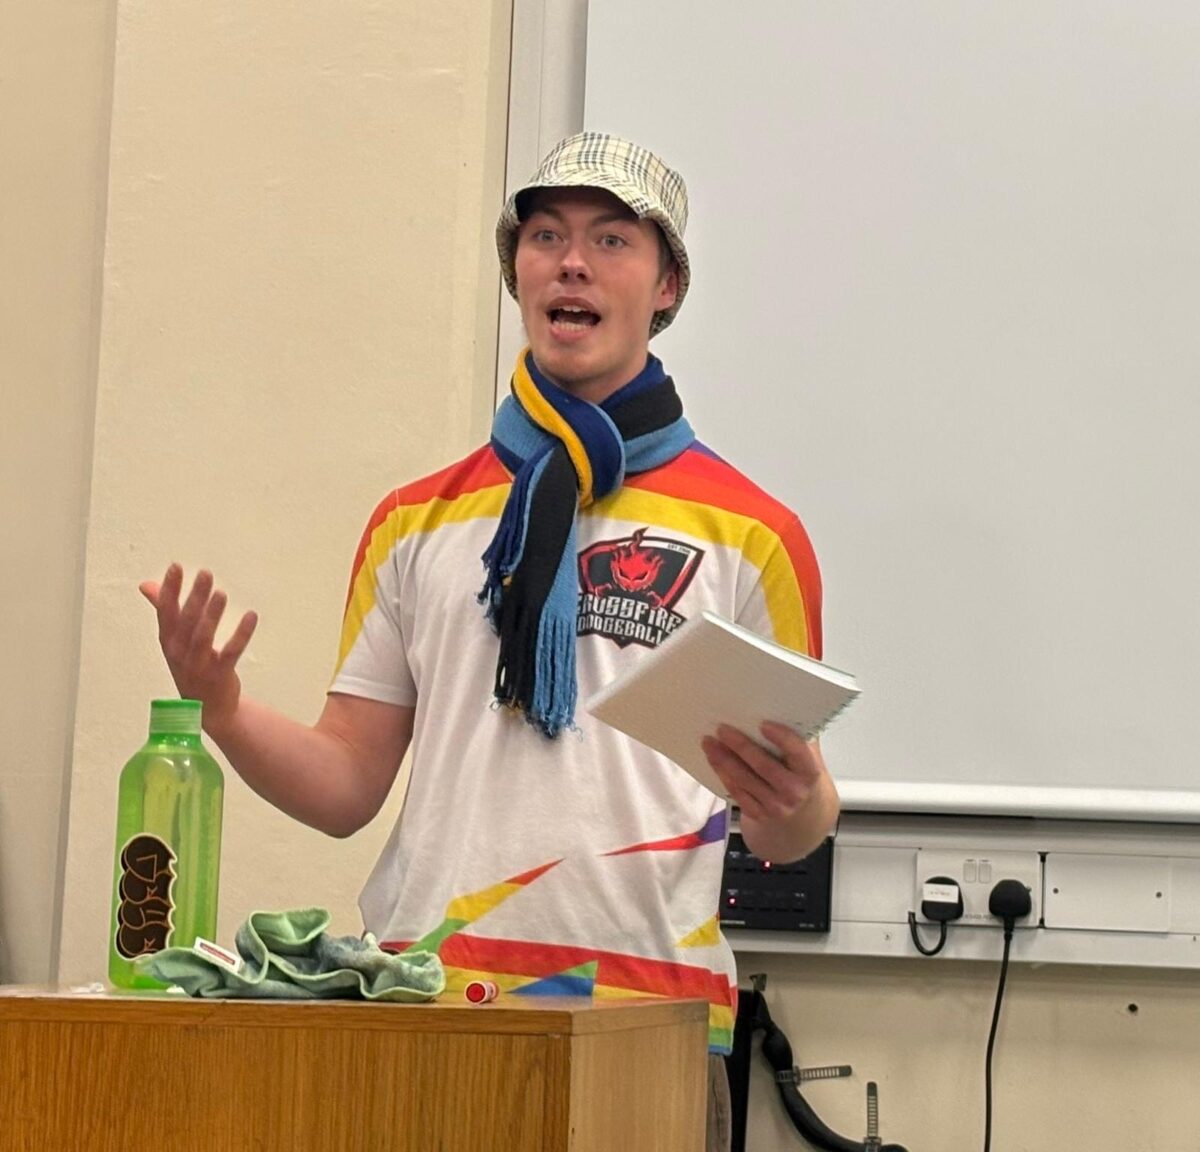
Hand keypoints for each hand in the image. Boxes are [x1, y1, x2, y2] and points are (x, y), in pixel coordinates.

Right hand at [139, 564, 257, 735]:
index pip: (165, 612)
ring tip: (221, 593)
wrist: (208, 710)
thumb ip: (163, 610)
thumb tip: (145, 585)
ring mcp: (198, 665)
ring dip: (212, 614)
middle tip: (205, 573)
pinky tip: (251, 616)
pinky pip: (231, 652)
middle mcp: (179, 653)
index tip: (175, 567)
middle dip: (194, 596)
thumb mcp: (173, 641)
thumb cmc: (190, 667)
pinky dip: (241, 634)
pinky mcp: (220, 674)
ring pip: (203, 636)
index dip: (169, 590)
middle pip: (186, 621)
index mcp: (168, 642)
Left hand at [701, 721, 823, 824]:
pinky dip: (723, 774)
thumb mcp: (809, 756)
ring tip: (709, 742)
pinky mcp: (759, 814)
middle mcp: (794, 792)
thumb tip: (780, 705)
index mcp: (810, 772)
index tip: (763, 723)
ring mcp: (776, 806)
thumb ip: (799, 735)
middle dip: (741, 746)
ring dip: (724, 759)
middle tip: (723, 729)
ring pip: (745, 780)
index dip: (782, 738)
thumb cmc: (801, 774)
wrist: (805, 813)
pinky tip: (713, 760)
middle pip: (764, 766)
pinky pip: (737, 793)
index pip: (798, 753)